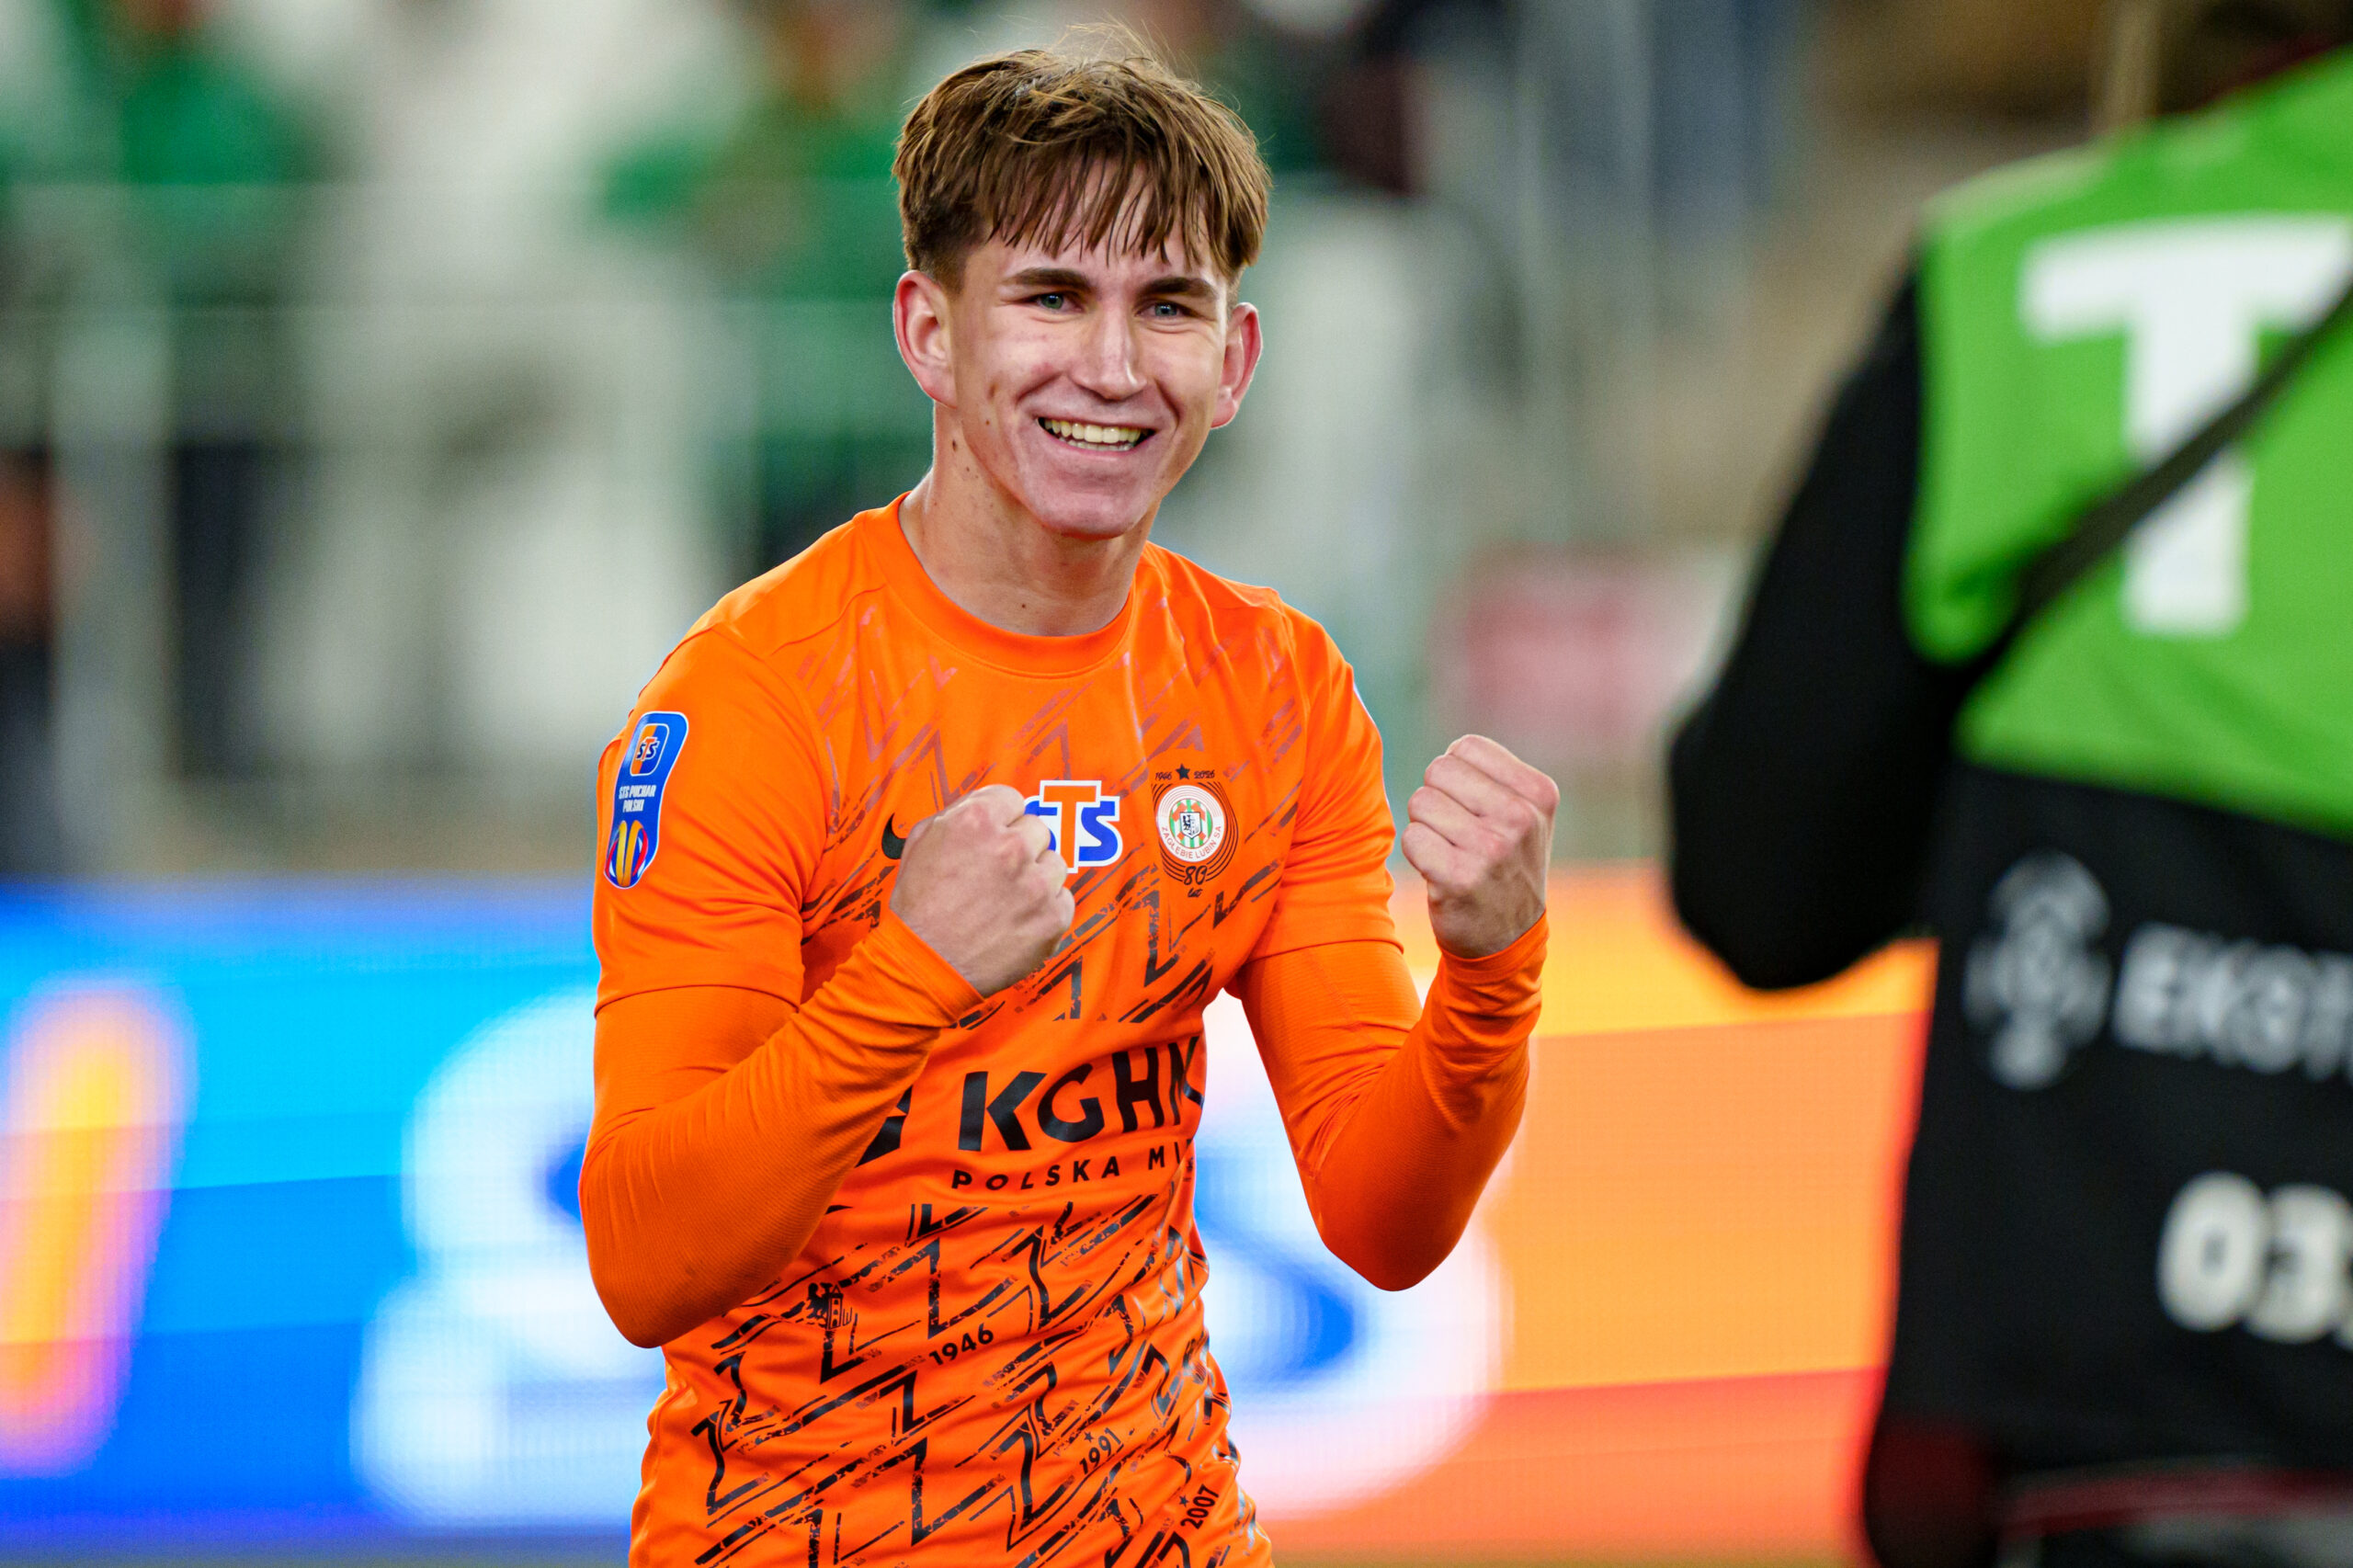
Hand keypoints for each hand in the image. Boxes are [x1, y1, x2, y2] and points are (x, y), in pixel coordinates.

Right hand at [889, 785, 1075, 994]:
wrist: (924, 964)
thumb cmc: (918, 906)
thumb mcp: (921, 841)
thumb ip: (959, 813)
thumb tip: (993, 806)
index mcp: (976, 821)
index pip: (1013, 800)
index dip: (1001, 821)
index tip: (993, 840)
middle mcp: (1011, 847)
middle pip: (1037, 830)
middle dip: (1019, 849)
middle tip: (996, 876)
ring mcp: (1036, 884)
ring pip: (1054, 864)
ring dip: (1035, 878)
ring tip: (1005, 901)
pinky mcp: (1053, 918)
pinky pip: (1064, 899)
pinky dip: (1045, 910)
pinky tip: (1018, 920)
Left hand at [1403, 735, 1557, 957]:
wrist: (1509, 939)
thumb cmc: (1506, 865)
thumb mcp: (1525, 814)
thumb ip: (1494, 776)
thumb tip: (1450, 752)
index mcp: (1539, 792)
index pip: (1466, 747)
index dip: (1456, 775)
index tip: (1473, 807)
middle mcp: (1521, 817)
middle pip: (1439, 770)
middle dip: (1437, 797)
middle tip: (1456, 832)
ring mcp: (1492, 848)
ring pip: (1421, 802)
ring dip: (1426, 826)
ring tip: (1451, 852)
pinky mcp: (1460, 877)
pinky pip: (1412, 837)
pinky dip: (1417, 853)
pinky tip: (1440, 871)